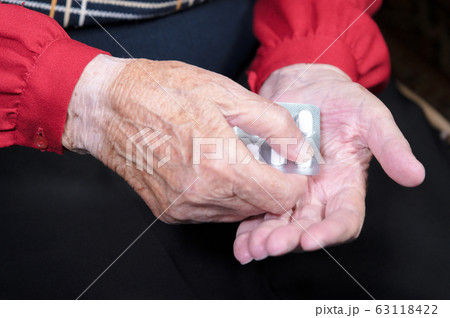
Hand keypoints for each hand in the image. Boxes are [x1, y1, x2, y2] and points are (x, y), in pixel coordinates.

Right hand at [62, 55, 309, 222]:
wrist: (110, 108)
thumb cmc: (163, 93)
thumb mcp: (226, 94)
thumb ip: (273, 124)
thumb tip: (300, 150)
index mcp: (221, 165)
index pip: (281, 197)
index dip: (295, 182)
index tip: (291, 165)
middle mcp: (203, 195)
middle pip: (262, 207)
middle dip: (271, 184)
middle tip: (261, 154)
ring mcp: (184, 208)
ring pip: (239, 213)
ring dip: (247, 191)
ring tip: (234, 158)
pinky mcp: (171, 213)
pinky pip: (213, 214)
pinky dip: (223, 197)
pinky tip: (212, 170)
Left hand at [234, 63, 424, 262]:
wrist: (307, 85)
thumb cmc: (343, 101)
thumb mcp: (372, 118)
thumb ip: (391, 146)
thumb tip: (415, 176)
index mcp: (345, 185)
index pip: (343, 219)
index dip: (330, 232)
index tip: (311, 239)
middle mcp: (318, 194)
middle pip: (306, 227)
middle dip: (289, 240)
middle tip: (270, 246)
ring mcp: (291, 188)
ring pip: (279, 222)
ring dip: (264, 238)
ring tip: (250, 248)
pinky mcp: (268, 179)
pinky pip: (258, 206)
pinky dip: (248, 224)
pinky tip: (239, 239)